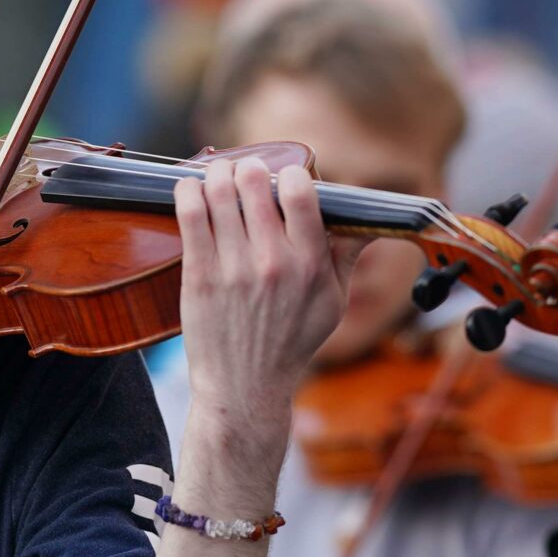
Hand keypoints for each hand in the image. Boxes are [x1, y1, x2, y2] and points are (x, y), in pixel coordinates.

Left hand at [174, 156, 359, 434]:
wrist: (245, 387)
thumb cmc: (292, 343)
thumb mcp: (333, 302)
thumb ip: (347, 254)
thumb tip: (369, 219)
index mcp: (310, 264)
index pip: (300, 192)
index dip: (290, 174)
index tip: (284, 180)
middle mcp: (273, 262)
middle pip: (255, 181)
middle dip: (249, 168)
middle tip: (246, 175)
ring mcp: (233, 268)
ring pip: (219, 190)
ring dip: (217, 173)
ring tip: (219, 177)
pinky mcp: (199, 275)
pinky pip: (189, 213)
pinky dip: (188, 191)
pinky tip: (192, 190)